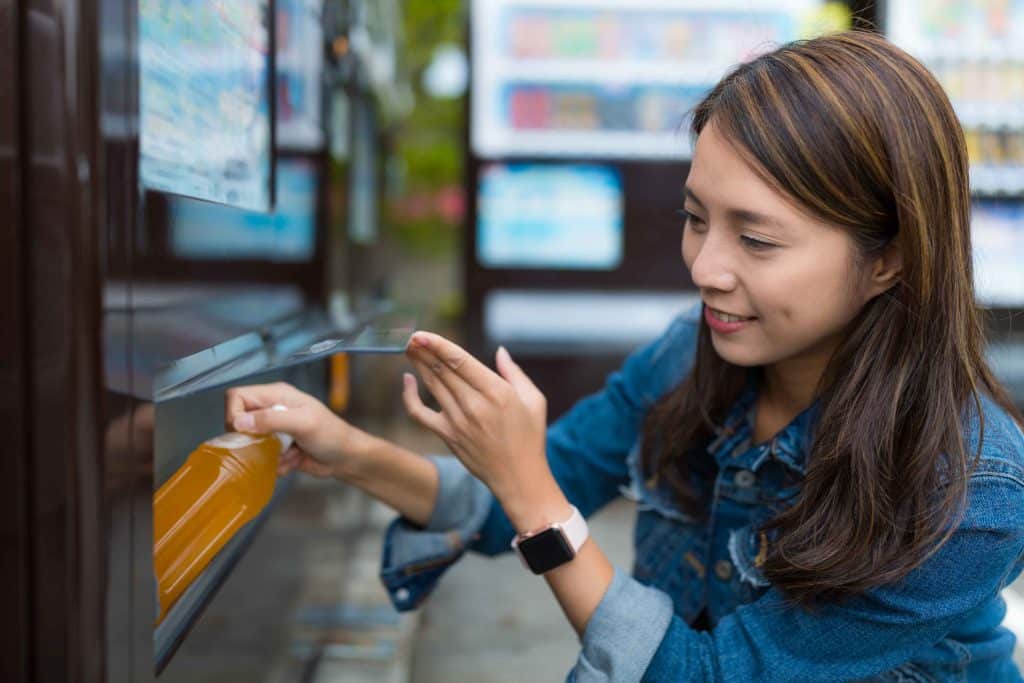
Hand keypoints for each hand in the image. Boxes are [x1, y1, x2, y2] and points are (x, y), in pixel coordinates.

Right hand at [224, 382, 367, 478]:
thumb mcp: (303, 423)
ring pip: (248, 443)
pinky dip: (274, 464)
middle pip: (237, 421)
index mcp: (276, 395)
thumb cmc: (331, 435)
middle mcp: (271, 409)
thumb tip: (238, 422)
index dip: (234, 414)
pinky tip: (293, 461)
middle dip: (250, 440)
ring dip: (265, 454)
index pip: (237, 397)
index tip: (244, 433)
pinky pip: (261, 458)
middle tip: (268, 446)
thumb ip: (272, 420)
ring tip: (287, 454)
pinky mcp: (277, 448)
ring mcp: (274, 429)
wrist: (348, 458)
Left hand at [403, 332, 567, 528]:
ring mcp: (457, 421)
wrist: (519, 478)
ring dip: (417, 364)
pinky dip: (408, 396)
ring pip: (430, 385)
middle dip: (423, 350)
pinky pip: (419, 413)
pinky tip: (407, 379)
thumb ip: (514, 372)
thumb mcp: (534, 400)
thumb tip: (500, 351)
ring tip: (409, 349)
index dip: (437, 344)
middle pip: (440, 369)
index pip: (459, 360)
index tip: (422, 333)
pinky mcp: (447, 435)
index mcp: (497, 392)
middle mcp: (474, 405)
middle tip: (412, 336)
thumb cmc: (530, 437)